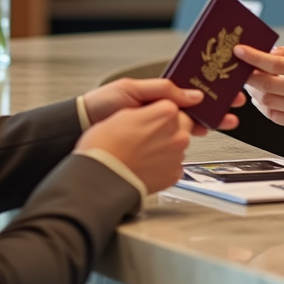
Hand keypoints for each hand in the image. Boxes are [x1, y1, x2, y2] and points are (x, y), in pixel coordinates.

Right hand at [75, 100, 193, 192]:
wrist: (102, 177)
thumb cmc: (105, 146)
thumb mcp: (122, 114)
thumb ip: (146, 110)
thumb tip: (153, 111)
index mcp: (165, 113)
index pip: (173, 106)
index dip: (160, 112)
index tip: (151, 117)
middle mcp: (178, 133)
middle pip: (181, 125)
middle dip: (169, 127)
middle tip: (148, 134)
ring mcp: (177, 156)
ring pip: (178, 146)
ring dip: (166, 146)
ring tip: (143, 152)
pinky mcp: (174, 175)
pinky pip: (173, 165)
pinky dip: (163, 165)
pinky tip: (146, 165)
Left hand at [83, 77, 246, 134]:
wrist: (83, 127)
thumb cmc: (102, 104)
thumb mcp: (132, 89)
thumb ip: (164, 90)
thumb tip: (194, 94)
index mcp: (158, 90)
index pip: (189, 86)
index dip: (210, 85)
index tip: (227, 85)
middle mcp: (162, 105)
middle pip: (197, 103)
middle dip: (219, 102)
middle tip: (238, 102)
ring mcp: (160, 122)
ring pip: (193, 120)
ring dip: (214, 119)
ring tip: (230, 119)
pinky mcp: (156, 140)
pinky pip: (181, 137)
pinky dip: (196, 134)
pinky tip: (209, 132)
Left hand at [235, 42, 283, 139]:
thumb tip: (268, 53)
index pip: (276, 65)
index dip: (254, 58)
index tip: (239, 51)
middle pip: (267, 85)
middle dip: (248, 75)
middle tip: (242, 67)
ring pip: (267, 102)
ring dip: (255, 90)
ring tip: (254, 80)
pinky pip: (274, 115)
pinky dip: (263, 105)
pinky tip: (264, 94)